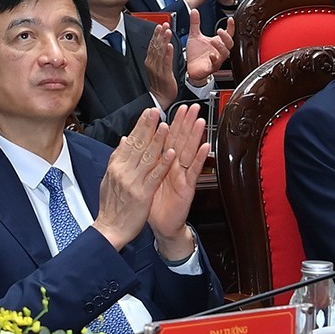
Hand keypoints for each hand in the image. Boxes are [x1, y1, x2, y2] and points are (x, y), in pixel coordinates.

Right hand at [96, 110, 170, 251]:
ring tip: (166, 126)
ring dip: (157, 140)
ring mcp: (132, 182)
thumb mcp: (109, 179)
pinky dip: (163, 163)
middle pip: (138, 144)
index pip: (130, 141)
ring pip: (147, 157)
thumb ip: (117, 159)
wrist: (110, 230)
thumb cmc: (112, 206)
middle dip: (148, 126)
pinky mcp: (142, 194)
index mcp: (116, 166)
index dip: (140, 125)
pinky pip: (154, 176)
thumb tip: (124, 141)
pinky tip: (170, 153)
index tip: (148, 113)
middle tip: (157, 111)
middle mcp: (123, 171)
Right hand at [143, 22, 177, 105]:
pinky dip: (168, 53)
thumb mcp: (158, 68)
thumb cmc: (161, 85)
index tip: (159, 26)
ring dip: (164, 40)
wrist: (161, 98)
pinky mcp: (165, 74)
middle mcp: (153, 64)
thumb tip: (162, 46)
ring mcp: (158, 69)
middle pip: (156, 46)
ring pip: (160, 52)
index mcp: (151, 62)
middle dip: (160, 34)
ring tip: (167, 31)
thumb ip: (159, 57)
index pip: (152, 45)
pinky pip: (166, 62)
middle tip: (164, 24)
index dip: (156, 34)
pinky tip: (170, 46)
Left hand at [147, 104, 208, 254]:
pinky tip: (205, 146)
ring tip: (200, 120)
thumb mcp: (143, 178)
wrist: (160, 226)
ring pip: (189, 152)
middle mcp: (174, 167)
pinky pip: (194, 171)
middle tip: (192, 107)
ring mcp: (182, 176)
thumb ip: (141, 160)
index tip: (175, 107)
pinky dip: (200, 159)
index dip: (171, 122)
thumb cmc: (153, 204)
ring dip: (196, 136)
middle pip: (181, 141)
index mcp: (163, 163)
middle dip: (186, 123)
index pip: (167, 138)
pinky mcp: (188, 187)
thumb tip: (129, 140)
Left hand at [185, 19, 233, 84]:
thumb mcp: (194, 36)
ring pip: (225, 54)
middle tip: (220, 31)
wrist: (191, 68)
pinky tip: (211, 55)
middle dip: (226, 37)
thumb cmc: (196, 54)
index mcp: (218, 42)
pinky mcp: (211, 67)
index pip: (228, 33)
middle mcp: (219, 51)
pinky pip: (216, 64)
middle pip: (230, 43)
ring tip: (213, 40)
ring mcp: (216, 59)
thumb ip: (195, 23)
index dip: (231, 27)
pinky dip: (214, 59)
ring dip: (220, 47)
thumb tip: (194, 11)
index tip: (230, 19)